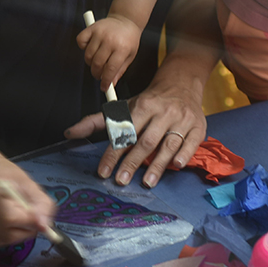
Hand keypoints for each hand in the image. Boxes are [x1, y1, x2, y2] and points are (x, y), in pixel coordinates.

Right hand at [0, 157, 55, 246]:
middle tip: (30, 219)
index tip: (39, 219)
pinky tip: (1, 221)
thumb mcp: (27, 182)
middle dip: (24, 231)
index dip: (29, 222)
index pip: (11, 219)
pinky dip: (0, 235)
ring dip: (13, 234)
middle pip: (6, 234)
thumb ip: (41, 203)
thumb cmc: (1, 173)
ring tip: (15, 218)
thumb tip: (44, 226)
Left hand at [64, 66, 207, 188]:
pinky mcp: (198, 127)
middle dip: (132, 162)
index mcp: (143, 106)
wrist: (182, 83)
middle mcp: (163, 112)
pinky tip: (175, 166)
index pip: (125, 132)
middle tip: (121, 181)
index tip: (103, 172)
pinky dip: (184, 154)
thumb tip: (69, 133)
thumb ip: (96, 122)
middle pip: (146, 140)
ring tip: (147, 182)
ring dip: (158, 164)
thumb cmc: (150, 101)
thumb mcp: (124, 106)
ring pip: (169, 143)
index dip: (113, 153)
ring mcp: (182, 119)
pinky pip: (191, 142)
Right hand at [77, 14, 141, 90]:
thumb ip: (120, 70)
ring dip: (90, 63)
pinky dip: (83, 47)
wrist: (126, 20)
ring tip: (97, 60)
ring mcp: (99, 33)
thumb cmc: (129, 39)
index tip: (104, 87)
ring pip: (88, 55)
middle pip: (97, 64)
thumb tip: (111, 84)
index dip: (106, 81)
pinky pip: (80, 42)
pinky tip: (91, 48)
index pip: (110, 69)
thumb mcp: (130, 55)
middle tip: (99, 75)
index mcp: (122, 48)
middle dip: (97, 74)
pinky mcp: (91, 28)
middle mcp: (110, 40)